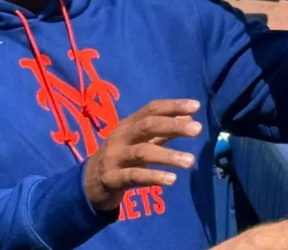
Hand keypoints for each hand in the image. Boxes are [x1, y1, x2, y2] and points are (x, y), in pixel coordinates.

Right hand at [84, 99, 201, 210]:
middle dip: (173, 125)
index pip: (151, 109)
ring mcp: (115, 157)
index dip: (172, 106)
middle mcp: (121, 136)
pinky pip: (134, 176)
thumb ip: (163, 131)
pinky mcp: (112, 178)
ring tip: (191, 161)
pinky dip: (153, 177)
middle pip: (147, 126)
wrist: (90, 182)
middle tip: (198, 129)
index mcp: (128, 124)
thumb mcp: (140, 140)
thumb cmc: (121, 156)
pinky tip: (172, 179)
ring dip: (168, 155)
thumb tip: (190, 117)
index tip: (196, 106)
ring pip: (142, 152)